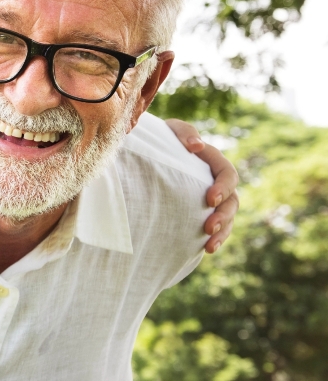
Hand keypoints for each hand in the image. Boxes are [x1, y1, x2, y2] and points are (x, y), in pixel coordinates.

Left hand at [166, 118, 237, 253]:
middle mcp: (216, 181)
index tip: (210, 199)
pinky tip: (205, 250)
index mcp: (212, 161)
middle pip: (232, 200)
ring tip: (209, 246)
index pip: (227, 174)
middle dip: (223, 215)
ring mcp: (211, 199)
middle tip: (208, 227)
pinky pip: (215, 228)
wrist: (149, 154)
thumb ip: (184, 133)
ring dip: (222, 232)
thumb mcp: (171, 130)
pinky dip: (214, 238)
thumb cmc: (162, 138)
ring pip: (227, 217)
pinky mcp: (202, 212)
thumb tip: (197, 146)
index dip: (223, 187)